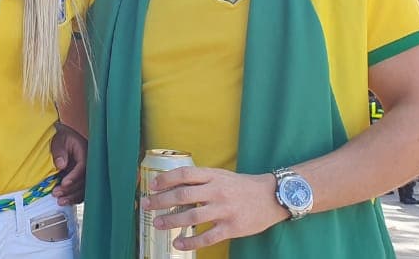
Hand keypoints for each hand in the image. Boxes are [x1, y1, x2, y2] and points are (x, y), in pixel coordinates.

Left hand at [49, 123, 86, 204]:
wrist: (60, 136)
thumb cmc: (59, 136)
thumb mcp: (57, 139)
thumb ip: (59, 151)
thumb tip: (61, 165)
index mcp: (86, 151)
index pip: (83, 166)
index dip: (74, 176)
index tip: (64, 183)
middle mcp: (90, 163)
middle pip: (85, 180)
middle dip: (71, 189)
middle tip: (57, 194)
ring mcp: (87, 172)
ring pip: (85, 188)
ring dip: (73, 196)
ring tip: (60, 201)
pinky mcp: (82, 179)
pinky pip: (82, 191)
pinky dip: (74, 197)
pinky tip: (65, 202)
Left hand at [138, 166, 287, 251]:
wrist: (271, 197)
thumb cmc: (243, 186)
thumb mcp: (222, 176)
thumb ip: (202, 179)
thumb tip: (175, 184)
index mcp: (214, 176)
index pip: (184, 174)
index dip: (166, 179)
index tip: (152, 185)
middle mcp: (217, 191)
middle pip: (183, 195)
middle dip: (161, 200)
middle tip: (146, 205)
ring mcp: (224, 210)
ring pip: (192, 216)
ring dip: (171, 221)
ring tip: (157, 224)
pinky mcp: (232, 227)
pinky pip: (208, 237)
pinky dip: (191, 242)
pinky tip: (178, 244)